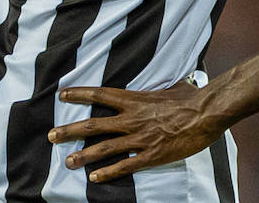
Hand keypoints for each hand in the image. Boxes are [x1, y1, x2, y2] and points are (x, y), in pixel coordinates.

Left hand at [48, 82, 226, 182]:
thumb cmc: (190, 98)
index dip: (79, 94)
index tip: (62, 95)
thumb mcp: (170, 87)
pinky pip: (125, 165)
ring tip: (68, 161)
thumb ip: (160, 88)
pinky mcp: (151, 155)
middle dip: (70, 130)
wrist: (206, 113)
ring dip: (84, 155)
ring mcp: (140, 138)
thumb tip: (168, 81)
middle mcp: (131, 118)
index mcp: (134, 99)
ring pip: (104, 147)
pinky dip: (108, 172)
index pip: (100, 94)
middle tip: (52, 135)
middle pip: (94, 124)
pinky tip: (94, 178)